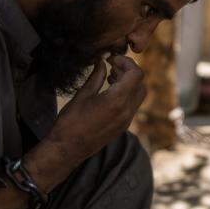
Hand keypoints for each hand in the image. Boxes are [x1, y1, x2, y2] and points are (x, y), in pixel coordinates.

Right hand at [42, 56, 145, 172]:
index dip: (126, 62)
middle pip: (140, 83)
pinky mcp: (123, 125)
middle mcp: (127, 110)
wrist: (69, 149)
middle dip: (129, 71)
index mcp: (117, 100)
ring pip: (139, 94)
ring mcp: (127, 120)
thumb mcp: (82, 95)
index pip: (136, 74)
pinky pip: (133, 105)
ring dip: (129, 82)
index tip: (112, 59)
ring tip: (111, 75)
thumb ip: (96, 76)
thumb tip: (102, 61)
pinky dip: (127, 93)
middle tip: (112, 65)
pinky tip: (111, 89)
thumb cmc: (71, 122)